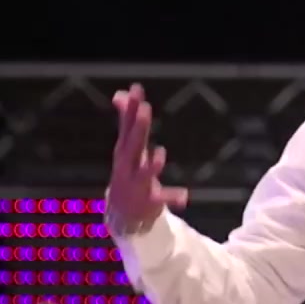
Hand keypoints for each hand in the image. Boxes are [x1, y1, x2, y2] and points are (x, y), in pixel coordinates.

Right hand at [108, 83, 188, 226]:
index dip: (133, 108)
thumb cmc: (128, 172)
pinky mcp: (149, 202)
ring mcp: (138, 185)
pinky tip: (184, 196)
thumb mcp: (126, 147)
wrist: (122, 214)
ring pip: (145, 174)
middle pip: (133, 145)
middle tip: (146, 109)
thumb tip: (120, 93)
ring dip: (152, 165)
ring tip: (160, 154)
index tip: (137, 89)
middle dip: (139, 128)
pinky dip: (172, 198)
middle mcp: (129, 166)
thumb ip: (127, 120)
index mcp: (125, 151)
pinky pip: (162, 200)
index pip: (128, 126)